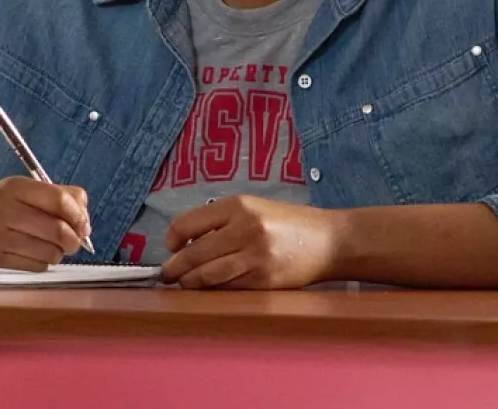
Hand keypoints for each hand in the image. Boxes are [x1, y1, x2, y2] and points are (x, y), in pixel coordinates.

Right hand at [0, 178, 92, 270]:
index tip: (82, 224)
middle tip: (72, 242)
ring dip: (57, 254)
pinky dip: (42, 264)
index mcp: (15, 187)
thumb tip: (84, 208)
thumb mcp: (16, 192)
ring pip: (49, 252)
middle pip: (59, 230)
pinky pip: (34, 266)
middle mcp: (6, 208)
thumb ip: (51, 195)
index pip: (60, 200)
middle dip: (73, 240)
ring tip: (49, 249)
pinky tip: (32, 256)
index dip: (79, 215)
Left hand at [158, 197, 343, 289]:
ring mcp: (255, 255)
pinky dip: (213, 290)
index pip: (187, 223)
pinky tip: (210, 289)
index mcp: (238, 206)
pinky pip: (228, 288)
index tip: (171, 247)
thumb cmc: (289, 224)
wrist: (330, 240)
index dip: (172, 239)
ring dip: (190, 283)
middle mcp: (245, 228)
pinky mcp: (264, 279)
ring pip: (207, 275)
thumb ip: (221, 221)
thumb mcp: (254, 208)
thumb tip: (184, 243)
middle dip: (175, 268)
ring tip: (185, 284)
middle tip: (167, 275)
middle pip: (194, 253)